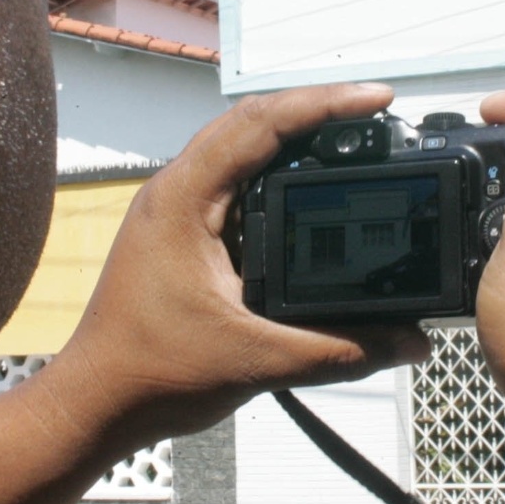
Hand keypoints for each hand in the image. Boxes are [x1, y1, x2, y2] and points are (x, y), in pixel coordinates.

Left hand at [48, 83, 428, 450]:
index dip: (323, 104)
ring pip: (245, 149)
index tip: (376, 100)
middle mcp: (177, 191)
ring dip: (298, 137)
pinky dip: (282, 174)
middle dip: (318, 109)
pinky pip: (239, 182)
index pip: (259, 122)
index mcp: (182, 200)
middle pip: (254, 121)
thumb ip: (339, 350)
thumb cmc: (148, 374)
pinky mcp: (186, 232)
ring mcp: (178, 209)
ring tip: (356, 135)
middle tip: (377, 111)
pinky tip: (315, 188)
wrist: (96, 403)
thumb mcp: (254, 360)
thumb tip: (407, 341)